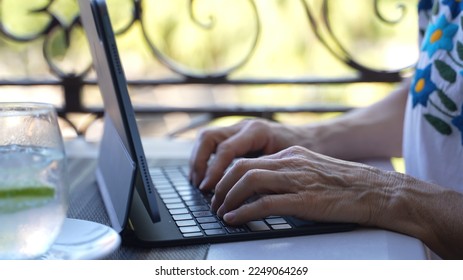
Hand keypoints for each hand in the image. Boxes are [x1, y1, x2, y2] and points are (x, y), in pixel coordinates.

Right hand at [189, 119, 307, 190]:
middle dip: (199, 162)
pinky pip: (212, 143)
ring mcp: (238, 128)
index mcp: (256, 131)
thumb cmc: (303, 153)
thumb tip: (243, 193)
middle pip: (208, 137)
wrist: (312, 139)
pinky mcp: (236, 135)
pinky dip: (205, 159)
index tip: (208, 188)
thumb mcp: (285, 163)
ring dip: (198, 160)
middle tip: (199, 185)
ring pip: (206, 138)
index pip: (226, 148)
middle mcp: (244, 125)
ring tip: (197, 182)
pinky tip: (205, 176)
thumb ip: (263, 173)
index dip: (214, 169)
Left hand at [211, 145, 396, 226]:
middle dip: (222, 185)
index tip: (220, 189)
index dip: (228, 175)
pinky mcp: (304, 200)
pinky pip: (265, 204)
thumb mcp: (312, 170)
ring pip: (249, 181)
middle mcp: (290, 163)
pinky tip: (235, 219)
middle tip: (215, 201)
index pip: (249, 160)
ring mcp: (296, 180)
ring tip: (221, 211)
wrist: (376, 191)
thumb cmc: (346, 184)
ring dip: (229, 197)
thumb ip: (289, 174)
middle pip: (242, 167)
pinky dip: (244, 212)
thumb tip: (265, 189)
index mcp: (291, 155)